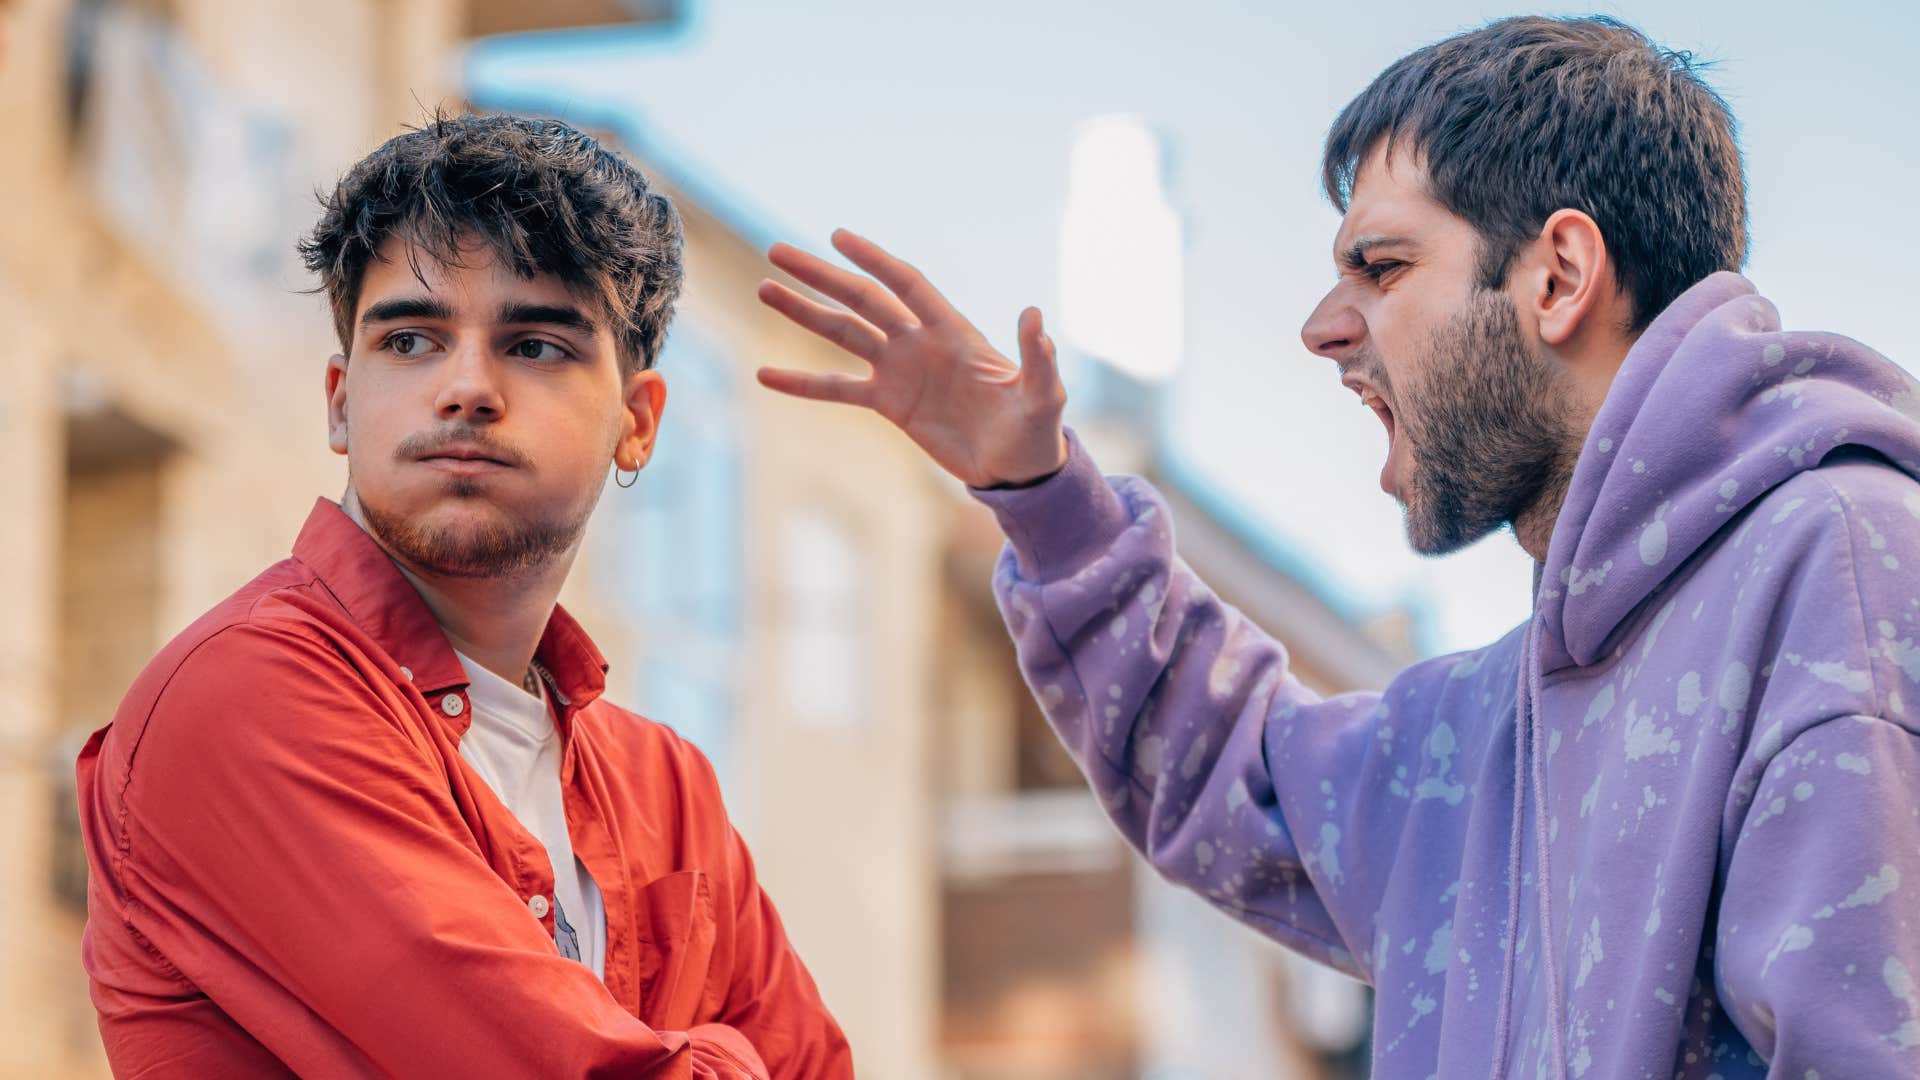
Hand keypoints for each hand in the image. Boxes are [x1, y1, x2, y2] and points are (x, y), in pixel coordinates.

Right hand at [755, 229, 1069, 488]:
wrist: (1016, 469)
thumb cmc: (1035, 429)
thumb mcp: (1043, 395)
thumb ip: (1036, 358)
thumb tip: (1035, 316)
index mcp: (953, 332)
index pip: (907, 285)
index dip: (875, 260)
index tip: (837, 237)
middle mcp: (920, 343)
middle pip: (862, 300)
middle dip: (822, 276)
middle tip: (777, 252)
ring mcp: (901, 372)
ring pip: (843, 334)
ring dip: (805, 313)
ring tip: (764, 290)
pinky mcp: (890, 404)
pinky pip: (839, 390)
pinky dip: (803, 384)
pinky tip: (766, 376)